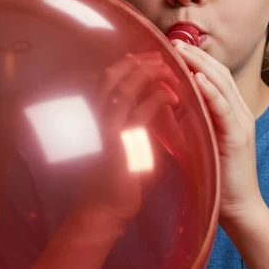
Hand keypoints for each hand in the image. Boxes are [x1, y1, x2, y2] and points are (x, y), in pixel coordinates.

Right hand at [78, 52, 179, 225]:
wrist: (100, 212)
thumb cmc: (111, 182)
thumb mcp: (116, 146)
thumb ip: (124, 125)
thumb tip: (140, 107)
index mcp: (95, 118)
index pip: (107, 80)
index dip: (126, 64)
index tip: (147, 58)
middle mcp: (97, 119)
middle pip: (113, 76)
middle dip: (138, 62)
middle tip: (162, 57)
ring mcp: (107, 130)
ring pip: (125, 88)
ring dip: (149, 75)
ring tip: (170, 70)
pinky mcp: (122, 145)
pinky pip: (141, 113)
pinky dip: (158, 99)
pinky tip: (173, 97)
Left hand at [171, 41, 265, 228]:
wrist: (239, 206)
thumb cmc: (216, 176)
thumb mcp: (200, 140)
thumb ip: (189, 120)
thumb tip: (166, 102)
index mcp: (231, 111)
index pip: (214, 76)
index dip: (196, 59)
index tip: (173, 47)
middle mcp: (240, 111)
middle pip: (219, 73)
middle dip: (197, 54)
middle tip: (174, 41)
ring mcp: (242, 122)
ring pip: (223, 84)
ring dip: (202, 65)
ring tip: (183, 51)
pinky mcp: (239, 136)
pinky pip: (226, 108)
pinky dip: (212, 92)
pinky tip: (198, 79)